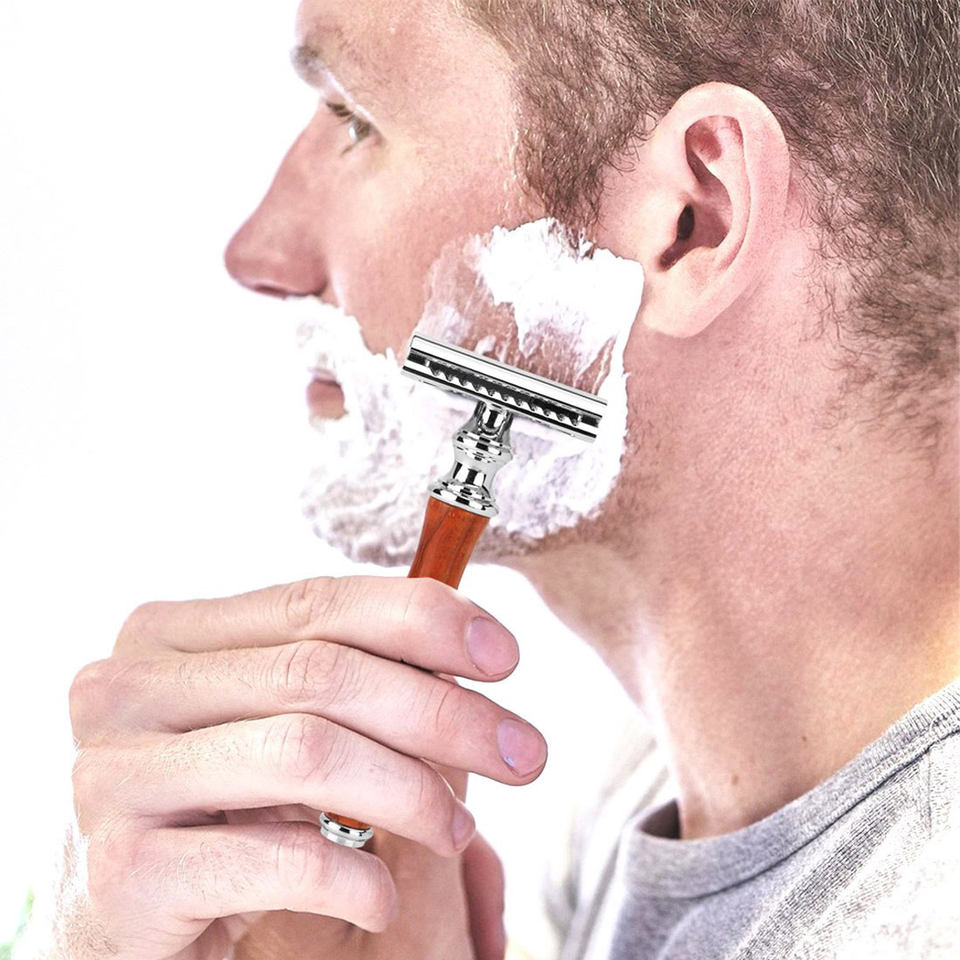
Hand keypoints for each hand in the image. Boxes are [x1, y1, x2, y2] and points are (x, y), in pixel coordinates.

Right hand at [64, 575, 545, 959]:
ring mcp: (112, 776)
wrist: (135, 927)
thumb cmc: (225, 811)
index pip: (315, 600)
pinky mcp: (122, 871)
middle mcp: (125, 689)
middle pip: (319, 672)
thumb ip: (349, 674)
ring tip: (459, 830)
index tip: (506, 655)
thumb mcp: (282, 725)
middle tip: (526, 754)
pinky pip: (278, 857)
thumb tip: (477, 648)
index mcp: (167, 634)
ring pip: (306, 751)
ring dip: (411, 791)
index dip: (423, 618)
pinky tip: (383, 895)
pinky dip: (357, 875)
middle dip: (443, 712)